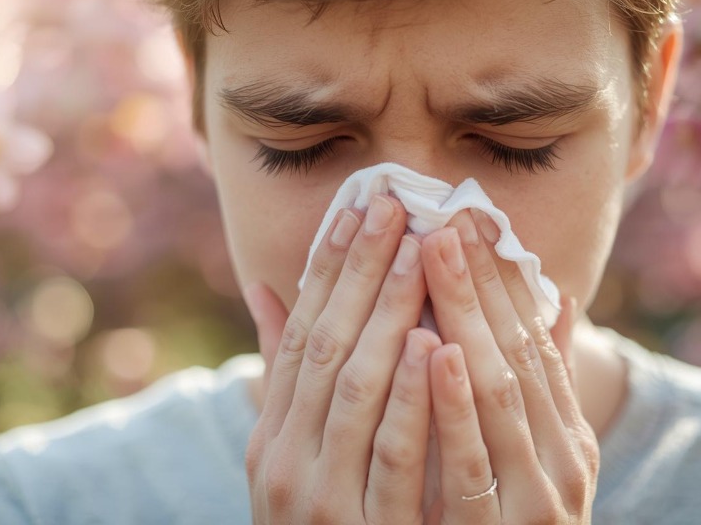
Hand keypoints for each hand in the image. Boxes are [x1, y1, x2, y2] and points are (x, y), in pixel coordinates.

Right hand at [244, 195, 442, 523]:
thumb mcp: (296, 456)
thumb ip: (292, 381)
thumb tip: (266, 292)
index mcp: (272, 435)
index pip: (301, 332)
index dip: (329, 268)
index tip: (358, 207)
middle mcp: (282, 459)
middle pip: (326, 345)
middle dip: (362, 271)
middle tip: (394, 204)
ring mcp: (317, 497)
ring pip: (354, 388)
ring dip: (386, 314)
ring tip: (417, 250)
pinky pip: (391, 455)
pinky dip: (411, 397)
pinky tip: (433, 343)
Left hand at [416, 208, 598, 523]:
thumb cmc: (515, 524)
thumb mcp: (539, 455)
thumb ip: (542, 384)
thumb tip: (555, 302)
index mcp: (566, 432)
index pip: (532, 337)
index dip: (500, 274)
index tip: (469, 215)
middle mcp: (563, 457)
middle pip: (516, 349)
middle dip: (478, 277)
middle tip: (445, 209)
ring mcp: (539, 496)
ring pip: (500, 392)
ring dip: (467, 315)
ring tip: (435, 249)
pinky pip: (474, 464)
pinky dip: (455, 404)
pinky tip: (435, 350)